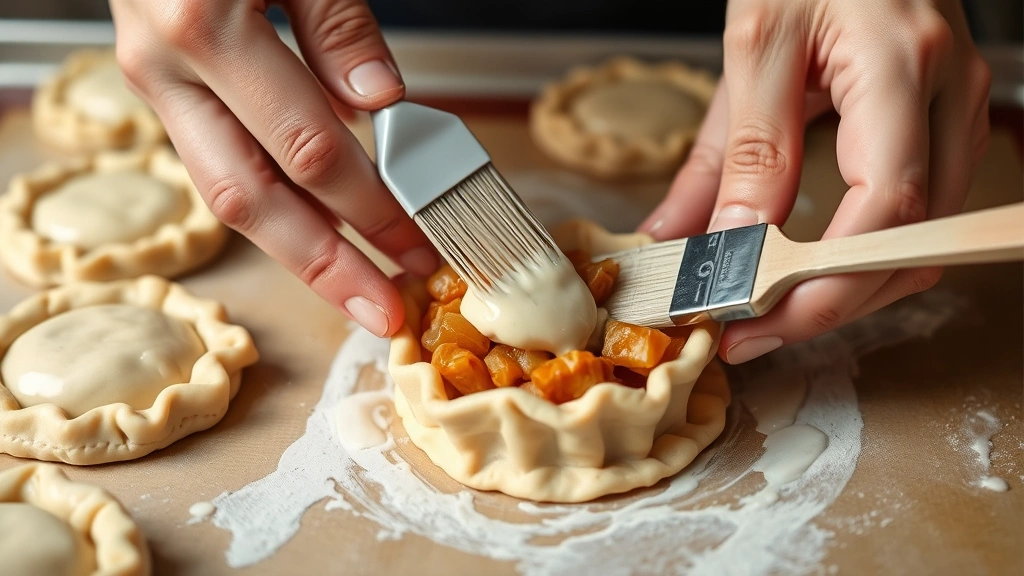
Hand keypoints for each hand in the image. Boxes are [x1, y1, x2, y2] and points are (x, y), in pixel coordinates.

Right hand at [109, 0, 437, 336]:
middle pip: (254, 200)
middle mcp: (167, 68)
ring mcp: (156, 82)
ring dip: (297, 250)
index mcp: (204, 28)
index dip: (371, 205)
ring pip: (227, 193)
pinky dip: (274, 203)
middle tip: (386, 312)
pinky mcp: (163, 87)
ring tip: (355, 287)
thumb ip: (335, 23)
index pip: (309, 150)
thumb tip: (380, 102)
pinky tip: (318, 230)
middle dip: (327, 267)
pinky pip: (219, 160)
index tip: (422, 238)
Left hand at [639, 0, 990, 363]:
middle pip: (909, 246)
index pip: (881, 209)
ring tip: (766, 312)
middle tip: (746, 332)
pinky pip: (914, 220)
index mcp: (901, 65)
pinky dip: (860, 262)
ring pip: (919, 245)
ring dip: (844, 293)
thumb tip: (692, 241)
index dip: (819, 283)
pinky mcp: (943, 128)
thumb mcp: (755, 46)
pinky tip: (805, 273)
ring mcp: (957, 114)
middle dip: (825, 307)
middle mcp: (950, 95)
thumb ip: (736, 152)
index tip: (748, 317)